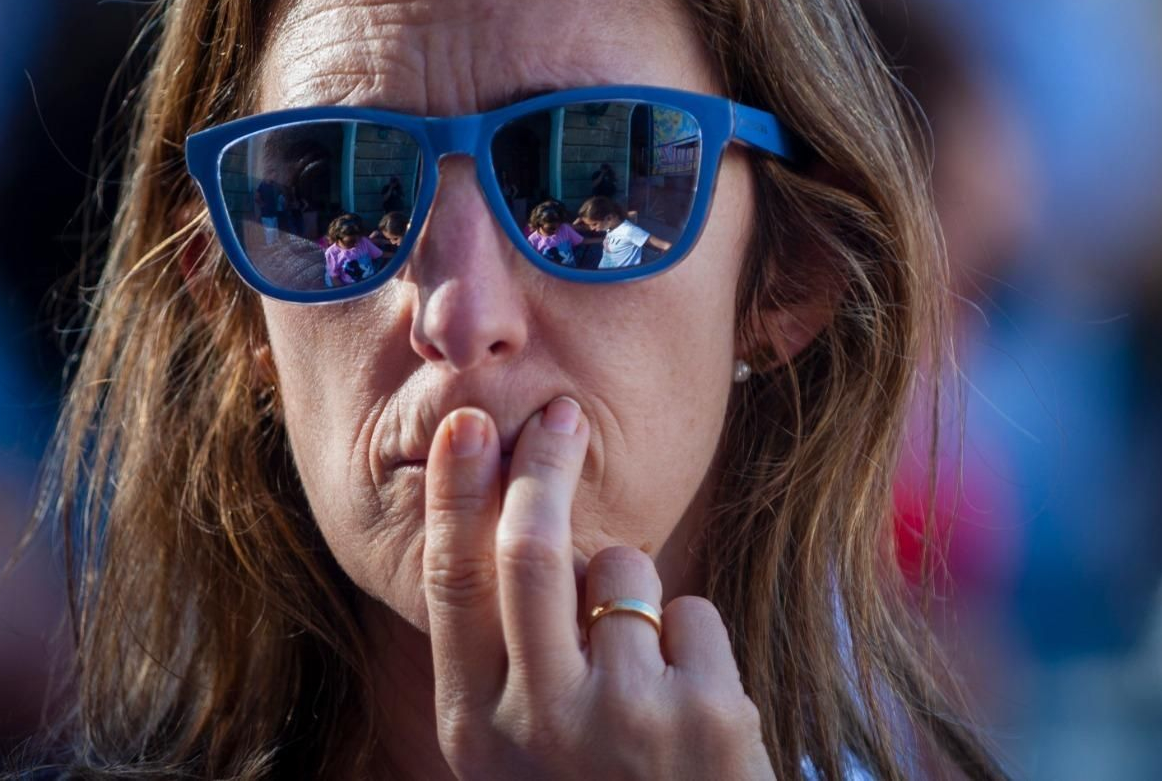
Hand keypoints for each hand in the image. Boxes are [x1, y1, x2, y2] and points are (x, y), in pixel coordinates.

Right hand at [422, 399, 774, 779]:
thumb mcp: (518, 745)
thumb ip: (506, 654)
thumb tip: (510, 511)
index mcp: (478, 729)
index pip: (455, 584)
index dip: (457, 493)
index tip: (470, 425)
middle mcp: (540, 723)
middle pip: (533, 550)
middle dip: (544, 466)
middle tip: (563, 416)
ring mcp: (626, 718)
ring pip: (624, 572)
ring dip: (633, 592)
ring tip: (643, 673)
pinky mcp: (706, 715)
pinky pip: (693, 612)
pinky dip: (693, 640)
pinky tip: (692, 704)